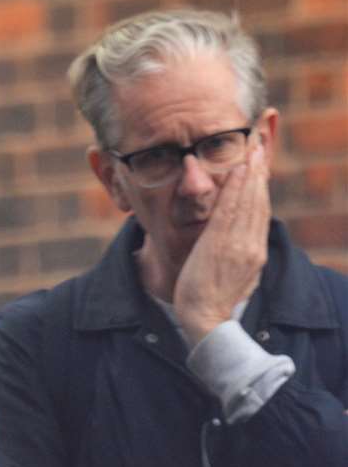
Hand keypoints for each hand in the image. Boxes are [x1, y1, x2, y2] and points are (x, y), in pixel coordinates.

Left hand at [173, 141, 270, 344]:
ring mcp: (238, 244)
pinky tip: (236, 170)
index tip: (261, 167)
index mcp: (255, 253)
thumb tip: (246, 249)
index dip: (261, 189)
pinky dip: (234, 188)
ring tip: (252, 151)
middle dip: (259, 173)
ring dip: (250, 174)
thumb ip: (240, 258)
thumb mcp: (235, 277)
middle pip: (258, 203)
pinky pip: (229, 210)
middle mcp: (251, 246)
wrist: (204, 319)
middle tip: (260, 147)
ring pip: (247, 202)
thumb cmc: (212, 301)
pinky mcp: (220, 244)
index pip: (260, 214)